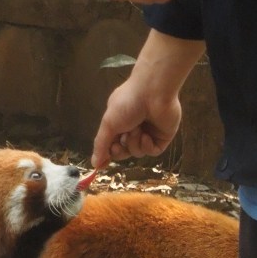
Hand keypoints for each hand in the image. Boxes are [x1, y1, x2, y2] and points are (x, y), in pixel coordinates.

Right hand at [91, 29, 204, 168]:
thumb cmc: (128, 103)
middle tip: (118, 146)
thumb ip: (101, 144)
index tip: (101, 165)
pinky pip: (152, 151)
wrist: (154, 91)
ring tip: (137, 129)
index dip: (107, 154)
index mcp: (120, 122)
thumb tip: (93, 164)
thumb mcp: (109, 123)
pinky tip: (147, 135)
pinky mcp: (162, 137)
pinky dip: (147, 146)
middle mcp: (134, 127)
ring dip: (134, 143)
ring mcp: (149, 133)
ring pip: (138, 152)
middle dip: (120, 151)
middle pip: (124, 151)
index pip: (112, 144)